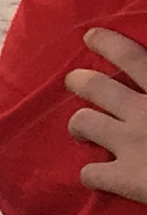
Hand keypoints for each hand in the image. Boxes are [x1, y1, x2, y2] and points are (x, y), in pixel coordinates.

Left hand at [66, 27, 146, 206]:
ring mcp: (130, 143)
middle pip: (94, 86)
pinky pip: (90, 173)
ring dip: (78, 125)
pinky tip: (96, 176)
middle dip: (79, 81)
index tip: (91, 37)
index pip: (131, 56)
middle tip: (74, 81)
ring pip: (82, 122)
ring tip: (81, 131)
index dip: (107, 43)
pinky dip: (91, 175)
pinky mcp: (126, 178)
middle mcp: (143, 110)